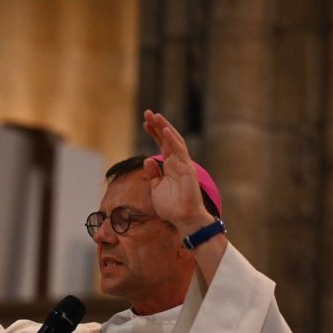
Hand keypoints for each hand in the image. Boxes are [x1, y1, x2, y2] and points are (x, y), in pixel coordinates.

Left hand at [140, 110, 214, 234]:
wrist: (183, 219)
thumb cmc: (171, 207)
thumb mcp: (156, 188)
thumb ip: (153, 174)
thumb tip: (148, 159)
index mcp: (171, 166)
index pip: (162, 145)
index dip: (154, 133)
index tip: (145, 123)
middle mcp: (178, 162)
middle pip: (167, 139)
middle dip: (157, 125)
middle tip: (148, 113)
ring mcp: (183, 164)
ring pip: (174, 140)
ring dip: (164, 127)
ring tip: (154, 116)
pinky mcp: (187, 169)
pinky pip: (179, 151)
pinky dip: (172, 139)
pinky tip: (164, 129)